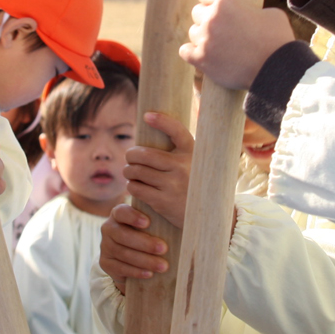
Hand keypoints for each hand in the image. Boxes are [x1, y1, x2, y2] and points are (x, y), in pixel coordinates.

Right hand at [99, 203, 169, 293]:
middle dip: (145, 243)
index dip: (133, 217)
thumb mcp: (151, 226)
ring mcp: (105, 246)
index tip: (148, 223)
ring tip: (163, 266)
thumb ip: (157, 222)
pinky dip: (136, 272)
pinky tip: (149, 274)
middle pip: (123, 235)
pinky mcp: (105, 263)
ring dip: (144, 261)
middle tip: (164, 248)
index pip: (122, 212)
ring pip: (123, 253)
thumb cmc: (149, 236)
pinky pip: (120, 268)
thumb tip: (179, 221)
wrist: (134, 259)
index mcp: (119, 214)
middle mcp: (109, 228)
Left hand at [124, 111, 193, 228]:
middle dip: (131, 156)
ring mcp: (172, 184)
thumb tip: (152, 127)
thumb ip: (177, 152)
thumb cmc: (192, 186)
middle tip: (130, 159)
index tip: (147, 115)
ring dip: (129, 172)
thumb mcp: (193, 165)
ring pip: (136, 171)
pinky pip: (136, 188)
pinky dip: (132, 186)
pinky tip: (136, 186)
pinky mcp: (163, 201)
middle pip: (143, 154)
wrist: (205, 217)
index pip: (177, 130)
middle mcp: (183, 166)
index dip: (161, 121)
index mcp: (191, 153)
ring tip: (131, 173)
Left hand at [180, 0, 296, 91]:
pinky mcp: (201, 59)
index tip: (214, 5)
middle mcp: (212, 17)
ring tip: (218, 45)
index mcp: (226, 0)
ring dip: (203, 36)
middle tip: (221, 29)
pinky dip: (192, 52)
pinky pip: (185, 51)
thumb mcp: (270, 13)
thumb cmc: (278, 41)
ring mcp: (205, 39)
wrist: (276, 70)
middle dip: (208, 19)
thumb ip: (251, 10)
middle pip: (197, 12)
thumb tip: (247, 15)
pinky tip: (202, 54)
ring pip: (193, 32)